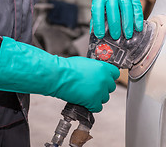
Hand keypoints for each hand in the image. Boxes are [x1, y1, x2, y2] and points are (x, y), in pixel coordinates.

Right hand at [0, 37, 119, 112]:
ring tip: (82, 88)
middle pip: (110, 84)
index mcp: (101, 66)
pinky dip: (91, 102)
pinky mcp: (92, 100)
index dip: (107, 73)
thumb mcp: (76, 62)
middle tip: (88, 81)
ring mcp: (99, 90)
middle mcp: (103, 78)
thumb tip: (94, 66)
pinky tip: (82, 96)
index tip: (103, 74)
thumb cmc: (61, 66)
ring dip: (96, 93)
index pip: (114, 72)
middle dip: (101, 84)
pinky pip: (97, 104)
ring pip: (103, 94)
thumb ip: (89, 65)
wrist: (51, 76)